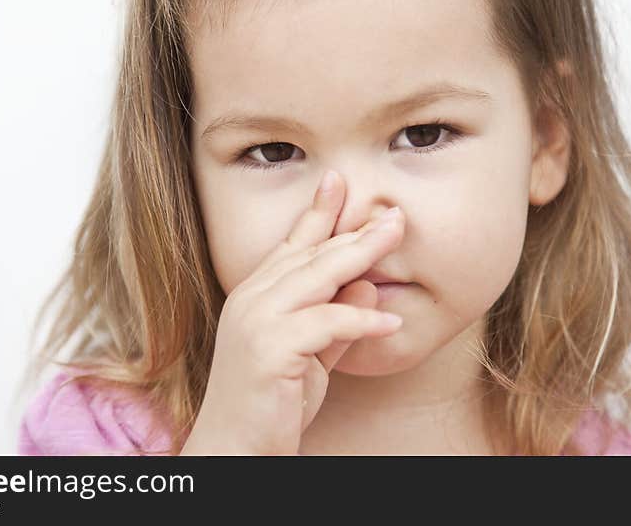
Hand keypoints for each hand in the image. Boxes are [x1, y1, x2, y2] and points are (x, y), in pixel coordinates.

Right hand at [179, 171, 404, 454]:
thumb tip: (370, 289)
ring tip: (396, 236)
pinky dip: (359, 321)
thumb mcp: (313, 356)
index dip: (316, 213)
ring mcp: (256, 320)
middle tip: (391, 210)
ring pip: (316, 276)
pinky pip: (324, 323)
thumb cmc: (271, 403)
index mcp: (257, 295)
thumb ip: (337, 323)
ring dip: (360, 255)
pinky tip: (391, 322)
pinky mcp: (268, 348)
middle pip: (310, 254)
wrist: (234, 448)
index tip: (337, 181)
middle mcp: (252, 299)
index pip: (291, 245)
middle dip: (354, 230)